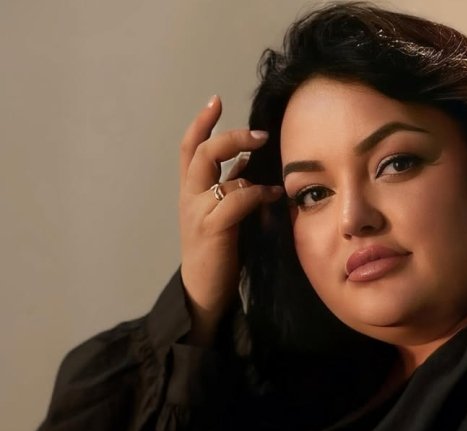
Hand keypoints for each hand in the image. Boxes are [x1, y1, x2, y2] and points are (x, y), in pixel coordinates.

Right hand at [178, 95, 282, 345]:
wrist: (204, 292)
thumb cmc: (219, 251)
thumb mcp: (224, 212)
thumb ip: (232, 185)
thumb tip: (248, 161)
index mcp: (191, 191)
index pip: (190, 147)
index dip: (201, 123)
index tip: (216, 100)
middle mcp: (189, 197)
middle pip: (201, 151)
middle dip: (230, 135)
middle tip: (259, 133)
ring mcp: (198, 212)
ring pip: (215, 170)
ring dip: (246, 160)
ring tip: (270, 160)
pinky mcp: (213, 229)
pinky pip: (236, 198)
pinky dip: (257, 191)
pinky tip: (274, 193)